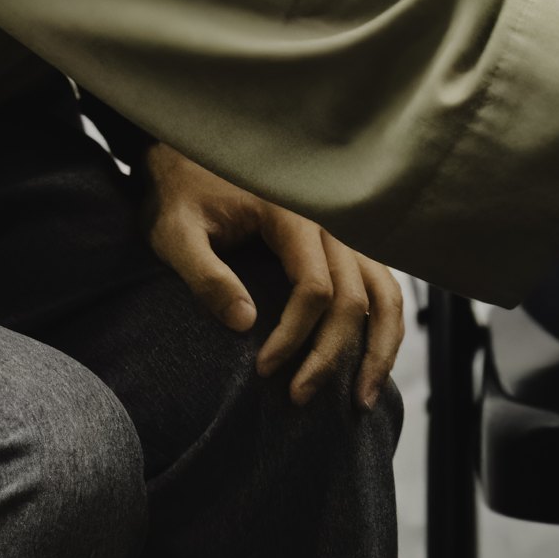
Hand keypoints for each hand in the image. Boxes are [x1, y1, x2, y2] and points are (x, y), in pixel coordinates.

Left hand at [140, 144, 404, 408]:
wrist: (186, 158)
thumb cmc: (179, 196)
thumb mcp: (175, 233)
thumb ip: (206, 275)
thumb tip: (246, 324)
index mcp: (290, 215)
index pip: (315, 286)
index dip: (295, 334)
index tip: (264, 369)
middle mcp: (326, 223)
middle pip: (354, 296)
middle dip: (332, 354)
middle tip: (300, 397)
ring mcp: (340, 235)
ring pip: (383, 292)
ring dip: (381, 347)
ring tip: (362, 399)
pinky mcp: (339, 248)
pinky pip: (378, 287)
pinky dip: (382, 327)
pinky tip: (369, 363)